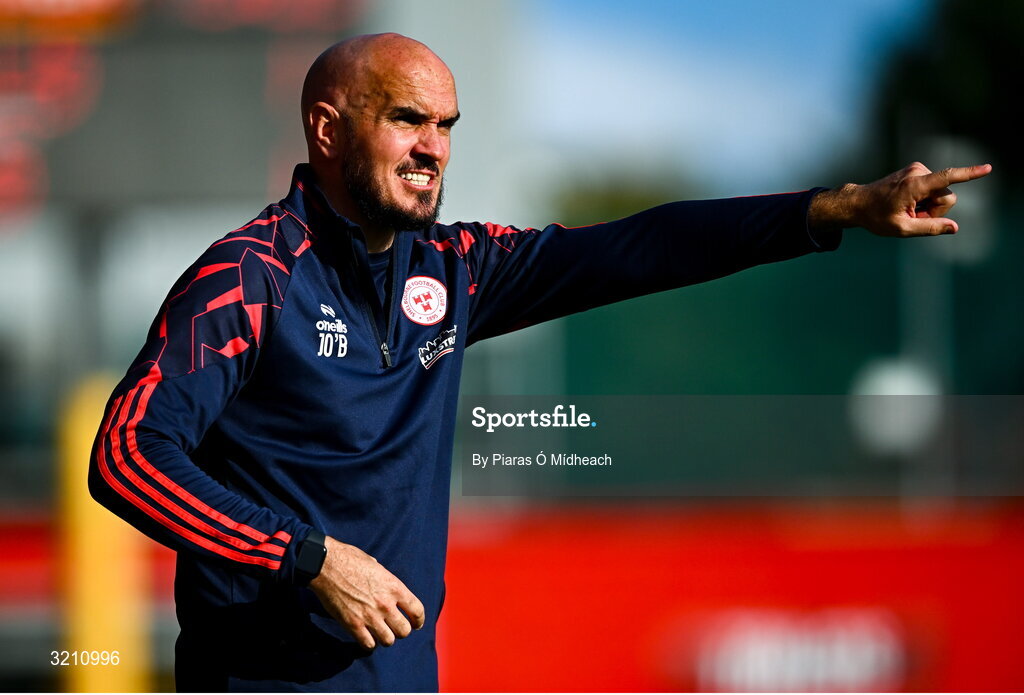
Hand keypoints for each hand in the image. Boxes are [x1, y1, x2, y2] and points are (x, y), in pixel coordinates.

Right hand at [309, 536, 424, 649]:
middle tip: (395, 628)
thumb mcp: (376, 566)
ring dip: (385, 638)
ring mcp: (369, 616)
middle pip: (404, 631)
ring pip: (388, 641)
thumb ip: (386, 581)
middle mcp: (385, 604)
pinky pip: (368, 644)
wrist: (326, 564)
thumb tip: (388, 589)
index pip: (417, 610)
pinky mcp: (353, 624)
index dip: (418, 620)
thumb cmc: (350, 559)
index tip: (416, 623)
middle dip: (401, 631)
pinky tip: (366, 637)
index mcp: (394, 587)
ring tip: (380, 633)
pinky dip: (369, 643)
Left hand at [809, 161, 991, 236]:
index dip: (969, 174)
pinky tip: (907, 203)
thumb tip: (954, 227)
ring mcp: (918, 170)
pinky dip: (924, 200)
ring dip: (928, 207)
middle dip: (935, 211)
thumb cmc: (877, 217)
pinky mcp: (918, 171)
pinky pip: (933, 189)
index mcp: (914, 185)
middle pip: (947, 197)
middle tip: (911, 217)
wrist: (858, 203)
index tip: (987, 168)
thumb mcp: (902, 229)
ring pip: (941, 194)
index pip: (947, 178)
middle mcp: (918, 172)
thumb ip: (929, 228)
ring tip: (907, 210)